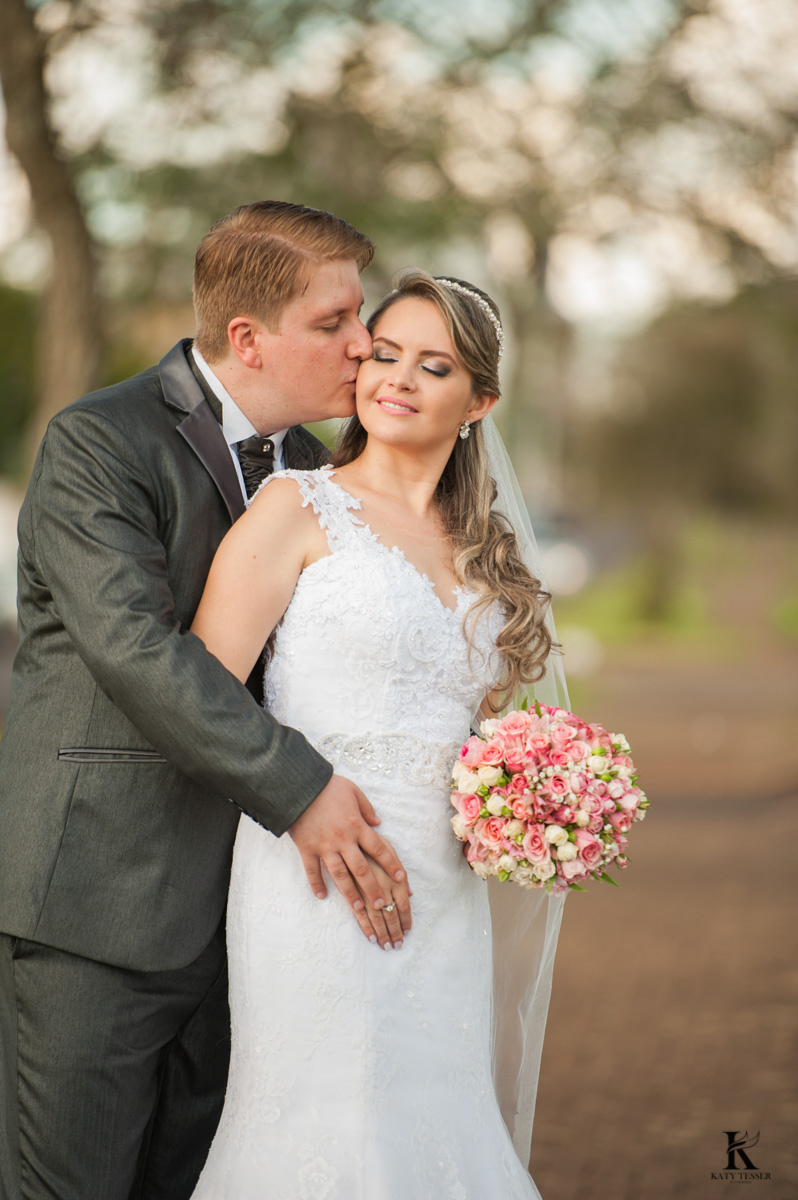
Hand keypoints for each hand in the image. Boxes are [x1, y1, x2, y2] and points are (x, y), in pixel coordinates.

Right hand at [288, 774, 409, 933]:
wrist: (298, 786)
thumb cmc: (328, 786)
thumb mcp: (353, 791)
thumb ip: (367, 808)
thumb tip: (378, 823)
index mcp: (357, 825)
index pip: (379, 848)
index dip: (391, 864)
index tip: (401, 878)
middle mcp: (343, 839)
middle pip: (362, 869)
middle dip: (373, 888)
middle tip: (382, 904)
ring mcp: (324, 846)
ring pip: (339, 875)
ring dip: (349, 893)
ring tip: (357, 908)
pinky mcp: (307, 848)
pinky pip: (312, 870)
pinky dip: (316, 884)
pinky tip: (321, 896)